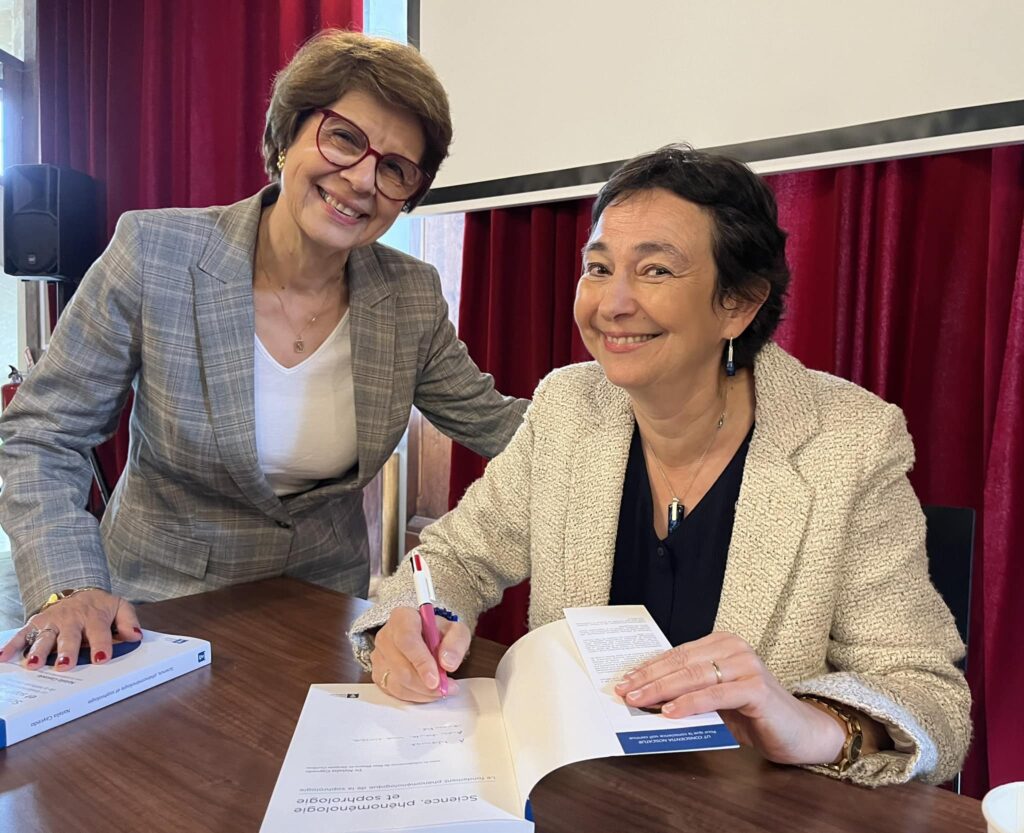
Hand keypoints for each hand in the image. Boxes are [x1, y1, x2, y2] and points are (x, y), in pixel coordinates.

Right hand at [0, 590, 141, 670]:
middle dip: (67, 650)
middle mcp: (71, 619)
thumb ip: (129, 621)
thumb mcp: (119, 607)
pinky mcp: (36, 623)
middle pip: (69, 636)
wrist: (81, 592)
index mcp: (94, 616)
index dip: (101, 645)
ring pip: (45, 636)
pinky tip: (2, 658)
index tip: (101, 658)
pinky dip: (11, 646)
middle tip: (64, 665)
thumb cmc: (101, 607)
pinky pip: (22, 635)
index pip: (99, 632)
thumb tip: (136, 636)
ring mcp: (52, 621)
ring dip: (39, 650)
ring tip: (34, 664)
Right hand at [370, 607, 470, 701]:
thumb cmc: (438, 632)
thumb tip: (447, 664)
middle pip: (402, 666)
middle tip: (446, 688)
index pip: (407, 640)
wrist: (426, 637)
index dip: (421, 662)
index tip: (435, 679)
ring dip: (423, 692)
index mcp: (403, 617)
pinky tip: (429, 692)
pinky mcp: (378, 673)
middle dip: (425, 683)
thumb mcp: (456, 631)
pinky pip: (395, 691)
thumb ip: (456, 643)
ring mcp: (379, 656)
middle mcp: (386, 635)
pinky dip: (415, 696)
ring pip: (398, 682)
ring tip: (442, 689)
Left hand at [614, 632, 845, 765]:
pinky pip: (715, 695)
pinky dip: (689, 704)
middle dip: (648, 678)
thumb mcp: (716, 698)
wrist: (798, 732)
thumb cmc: (753, 714)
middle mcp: (734, 648)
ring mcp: (747, 666)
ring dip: (661, 690)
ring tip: (638, 701)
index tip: (625, 680)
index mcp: (722, 643)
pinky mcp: (757, 688)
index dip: (648, 667)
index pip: (676, 654)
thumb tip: (647, 696)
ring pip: (694, 677)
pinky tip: (670, 712)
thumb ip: (689, 691)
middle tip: (624, 692)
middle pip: (681, 663)